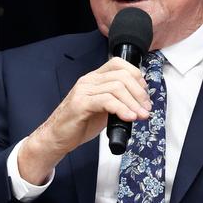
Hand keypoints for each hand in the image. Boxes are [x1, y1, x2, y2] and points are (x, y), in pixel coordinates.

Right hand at [18, 57, 151, 183]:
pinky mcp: (80, 104)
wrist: (57, 137)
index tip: (144, 94)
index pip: (119, 64)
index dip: (137, 76)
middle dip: (139, 93)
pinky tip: (129, 118)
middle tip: (146, 109)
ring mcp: (84, 91)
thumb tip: (141, 102)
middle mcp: (89, 81)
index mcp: (95, 78)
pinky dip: (122, 109)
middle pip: (122, 76)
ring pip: (117, 87)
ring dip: (133, 103)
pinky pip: (106, 101)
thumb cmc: (80, 124)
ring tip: (140, 116)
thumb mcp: (104, 109)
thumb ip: (118, 101)